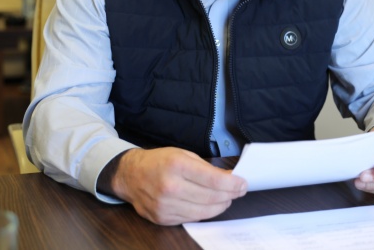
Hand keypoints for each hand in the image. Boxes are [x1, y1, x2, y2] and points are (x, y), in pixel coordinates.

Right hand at [104, 147, 247, 225]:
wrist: (131, 175)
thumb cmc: (159, 161)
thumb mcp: (183, 154)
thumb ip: (206, 167)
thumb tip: (229, 178)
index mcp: (177, 165)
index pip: (213, 180)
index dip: (232, 184)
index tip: (243, 183)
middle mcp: (170, 187)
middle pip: (211, 197)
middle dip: (230, 194)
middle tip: (239, 191)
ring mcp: (165, 205)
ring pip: (203, 211)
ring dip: (220, 205)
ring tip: (227, 198)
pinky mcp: (163, 218)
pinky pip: (191, 218)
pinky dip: (204, 212)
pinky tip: (210, 205)